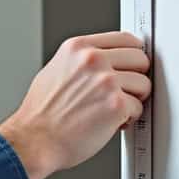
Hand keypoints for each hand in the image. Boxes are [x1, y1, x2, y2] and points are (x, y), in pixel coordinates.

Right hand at [0, 32, 151, 178]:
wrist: (34, 140)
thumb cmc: (41, 114)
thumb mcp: (56, 70)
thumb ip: (82, 62)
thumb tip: (106, 62)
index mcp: (78, 47)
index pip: (125, 39)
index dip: (132, 55)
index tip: (133, 65)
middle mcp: (93, 59)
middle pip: (140, 58)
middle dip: (135, 77)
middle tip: (124, 92)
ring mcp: (106, 81)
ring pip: (144, 84)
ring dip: (133, 100)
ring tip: (111, 109)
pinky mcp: (116, 105)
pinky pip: (138, 108)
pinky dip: (127, 119)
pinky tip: (109, 123)